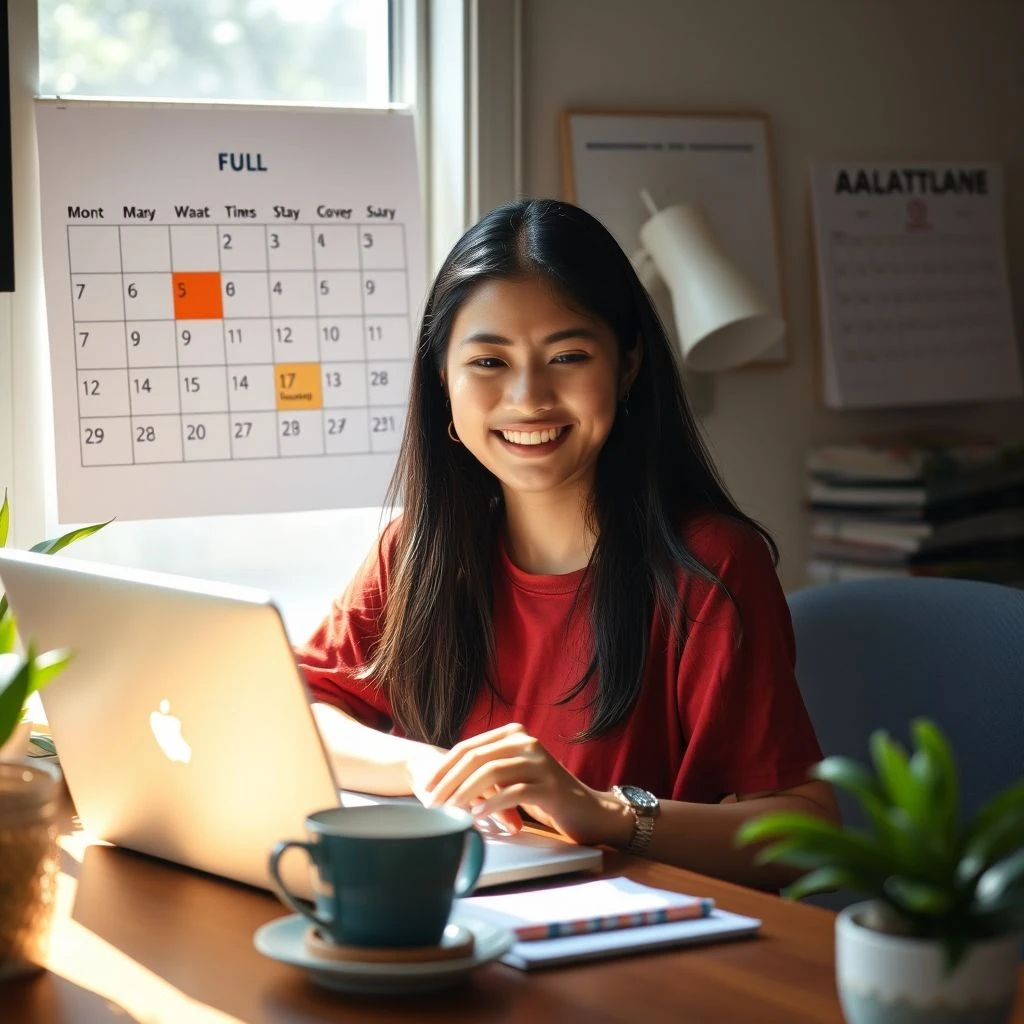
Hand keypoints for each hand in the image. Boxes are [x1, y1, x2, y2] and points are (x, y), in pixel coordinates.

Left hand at [418, 723, 631, 846]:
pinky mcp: (550, 785)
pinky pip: (514, 791)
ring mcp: (539, 762)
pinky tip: (479, 815)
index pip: (469, 746)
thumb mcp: (514, 774)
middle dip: (449, 781)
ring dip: (465, 793)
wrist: (588, 810)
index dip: (444, 767)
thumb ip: (490, 767)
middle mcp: (525, 742)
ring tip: (450, 811)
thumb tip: (447, 779)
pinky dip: (492, 804)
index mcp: (514, 734)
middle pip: (476, 757)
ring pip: (492, 772)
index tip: (426, 787)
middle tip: (433, 803)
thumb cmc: (545, 795)